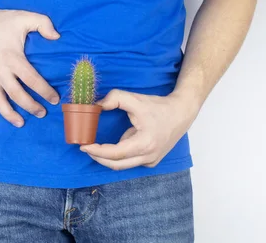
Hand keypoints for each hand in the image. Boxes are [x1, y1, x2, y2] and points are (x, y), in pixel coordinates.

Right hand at [0, 6, 60, 126]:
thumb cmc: (1, 21)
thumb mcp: (24, 18)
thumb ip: (44, 24)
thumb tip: (57, 38)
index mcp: (13, 58)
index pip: (31, 79)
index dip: (44, 91)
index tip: (55, 99)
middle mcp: (0, 70)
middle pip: (16, 94)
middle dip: (30, 106)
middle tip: (42, 113)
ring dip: (9, 114)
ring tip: (21, 123)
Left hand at [80, 89, 198, 170]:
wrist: (181, 113)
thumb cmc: (159, 107)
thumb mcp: (136, 99)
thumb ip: (115, 98)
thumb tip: (97, 105)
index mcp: (144, 143)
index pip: (115, 153)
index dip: (97, 151)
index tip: (84, 145)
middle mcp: (148, 156)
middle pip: (116, 164)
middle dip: (98, 157)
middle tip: (86, 148)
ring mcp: (151, 161)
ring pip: (123, 166)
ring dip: (108, 158)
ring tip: (96, 148)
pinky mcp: (152, 161)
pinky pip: (131, 163)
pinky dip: (120, 158)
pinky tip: (114, 148)